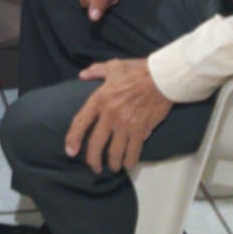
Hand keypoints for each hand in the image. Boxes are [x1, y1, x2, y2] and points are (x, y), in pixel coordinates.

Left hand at [64, 58, 173, 173]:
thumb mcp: (113, 66)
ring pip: (115, 152)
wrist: (162, 77)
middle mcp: (110, 115)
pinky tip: (128, 164)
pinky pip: (133, 152)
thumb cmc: (137, 70)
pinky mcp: (141, 131)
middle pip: (96, 144)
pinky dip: (130, 161)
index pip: (80, 123)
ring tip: (113, 167)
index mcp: (100, 99)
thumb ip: (96, 71)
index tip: (70, 151)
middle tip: (94, 167)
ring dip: (113, 164)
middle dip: (93, 160)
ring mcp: (126, 125)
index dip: (73, 139)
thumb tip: (82, 75)